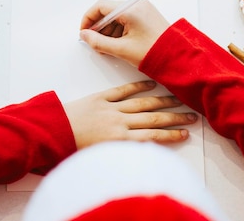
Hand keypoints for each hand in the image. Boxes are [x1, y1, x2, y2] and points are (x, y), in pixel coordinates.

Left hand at [63, 81, 196, 149]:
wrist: (51, 133)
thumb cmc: (71, 150)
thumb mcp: (99, 159)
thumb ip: (120, 154)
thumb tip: (139, 155)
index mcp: (120, 141)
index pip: (152, 137)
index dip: (171, 135)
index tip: (185, 134)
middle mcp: (119, 123)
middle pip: (153, 119)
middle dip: (174, 118)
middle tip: (191, 117)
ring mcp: (111, 109)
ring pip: (142, 104)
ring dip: (162, 102)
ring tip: (177, 101)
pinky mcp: (100, 98)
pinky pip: (122, 91)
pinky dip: (137, 87)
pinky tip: (150, 85)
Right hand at [79, 0, 169, 66]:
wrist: (178, 58)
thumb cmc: (155, 52)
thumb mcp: (121, 49)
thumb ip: (98, 42)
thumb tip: (85, 36)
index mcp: (131, 9)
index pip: (100, 6)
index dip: (88, 19)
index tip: (84, 32)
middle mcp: (137, 5)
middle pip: (108, 11)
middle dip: (99, 27)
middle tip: (95, 42)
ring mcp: (143, 10)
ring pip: (117, 16)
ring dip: (109, 30)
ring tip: (108, 48)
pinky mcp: (147, 17)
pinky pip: (127, 19)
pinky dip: (119, 30)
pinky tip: (118, 44)